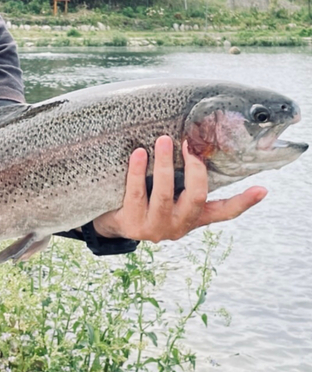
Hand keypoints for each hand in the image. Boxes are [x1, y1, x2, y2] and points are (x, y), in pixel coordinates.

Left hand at [93, 135, 267, 241]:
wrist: (111, 222)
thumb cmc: (145, 201)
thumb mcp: (169, 195)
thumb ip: (183, 181)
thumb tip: (195, 142)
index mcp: (191, 219)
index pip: (222, 213)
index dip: (242, 203)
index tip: (262, 189)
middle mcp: (177, 227)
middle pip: (196, 198)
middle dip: (195, 169)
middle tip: (189, 145)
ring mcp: (155, 229)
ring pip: (165, 195)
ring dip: (165, 165)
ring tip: (164, 140)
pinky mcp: (132, 226)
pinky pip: (136, 194)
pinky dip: (137, 172)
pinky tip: (138, 154)